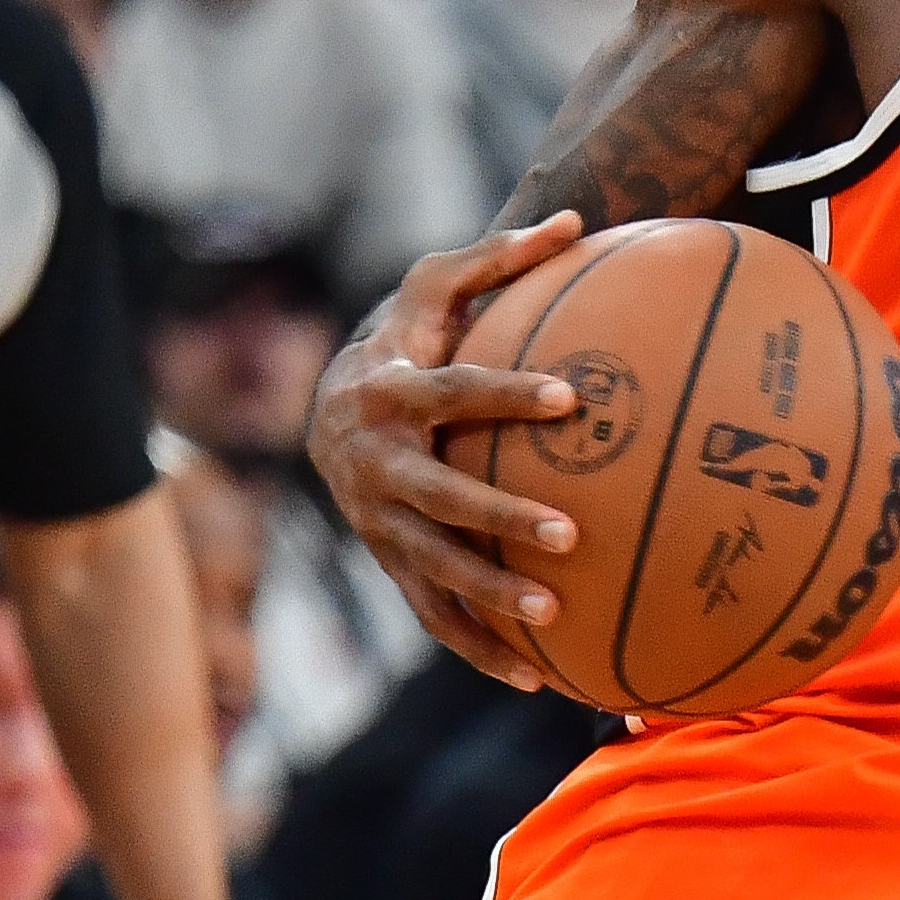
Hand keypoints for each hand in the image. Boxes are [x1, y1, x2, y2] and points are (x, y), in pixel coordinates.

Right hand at [302, 217, 590, 688]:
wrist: (327, 410)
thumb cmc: (404, 338)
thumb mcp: (433, 289)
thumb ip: (496, 257)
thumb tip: (572, 220)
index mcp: (390, 391)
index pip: (454, 392)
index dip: (509, 394)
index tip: (572, 398)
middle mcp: (376, 462)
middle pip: (441, 496)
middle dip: (500, 518)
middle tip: (570, 533)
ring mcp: (378, 522)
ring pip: (433, 567)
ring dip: (489, 597)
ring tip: (554, 616)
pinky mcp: (389, 564)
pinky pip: (433, 614)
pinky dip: (478, 648)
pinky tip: (537, 679)